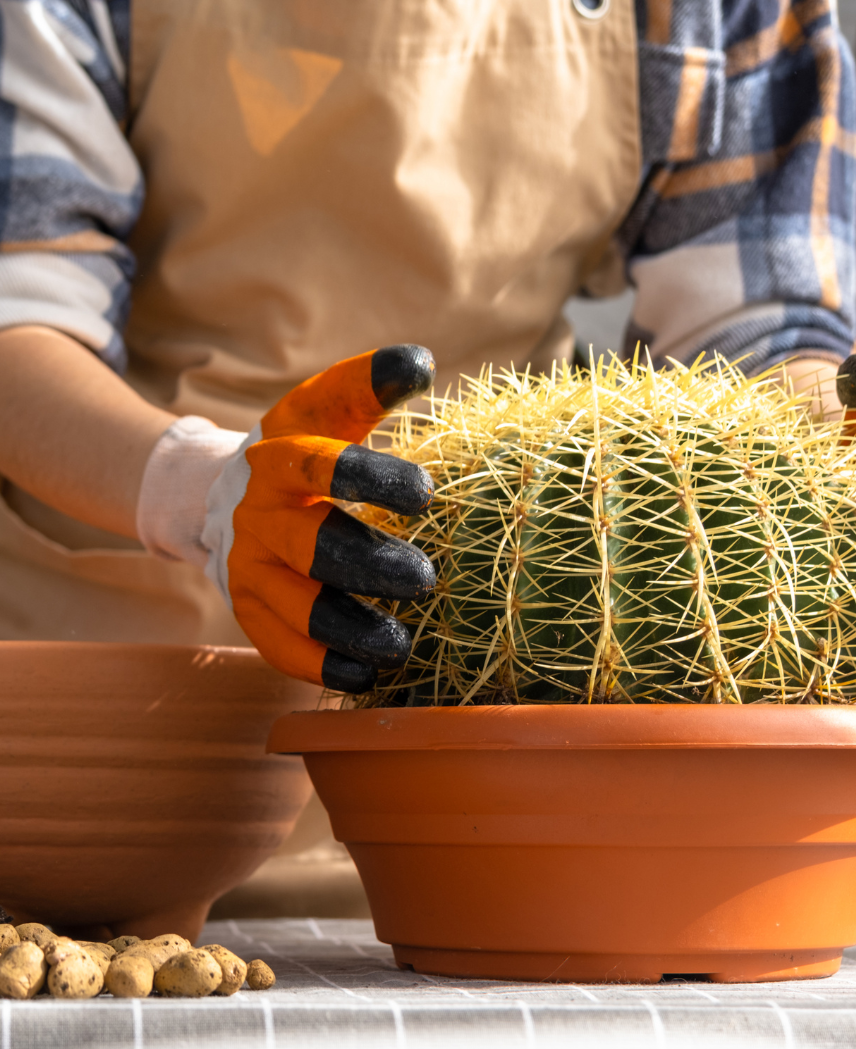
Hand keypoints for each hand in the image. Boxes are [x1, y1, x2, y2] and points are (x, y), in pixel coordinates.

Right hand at [202, 345, 436, 691]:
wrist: (226, 494)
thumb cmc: (303, 450)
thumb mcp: (327, 408)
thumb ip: (369, 384)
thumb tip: (419, 361)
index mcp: (281, 458)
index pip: (320, 464)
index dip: (369, 477)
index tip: (424, 491)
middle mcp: (259, 515)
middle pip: (312, 546)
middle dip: (368, 566)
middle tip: (424, 578)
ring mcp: (249, 568)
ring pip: (296, 606)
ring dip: (349, 628)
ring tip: (401, 645)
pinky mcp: (248, 610)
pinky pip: (279, 647)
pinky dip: (320, 665)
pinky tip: (364, 674)